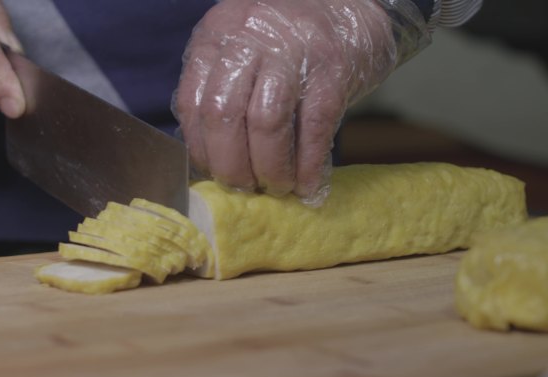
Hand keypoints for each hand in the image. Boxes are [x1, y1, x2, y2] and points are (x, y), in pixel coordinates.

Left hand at [175, 0, 410, 202]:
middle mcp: (249, 38)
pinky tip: (308, 184)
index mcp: (218, 35)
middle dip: (231, 166)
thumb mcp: (242, 48)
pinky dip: (309, 164)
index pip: (193, 102)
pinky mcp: (332, 69)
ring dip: (270, 168)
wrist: (353, 5)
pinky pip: (314, 127)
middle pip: (223, 115)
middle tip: (245, 187)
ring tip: (277, 187)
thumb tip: (210, 157)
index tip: (215, 172)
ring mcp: (293, 52)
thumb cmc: (290, 40)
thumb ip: (221, 87)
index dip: (202, 149)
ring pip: (266, 123)